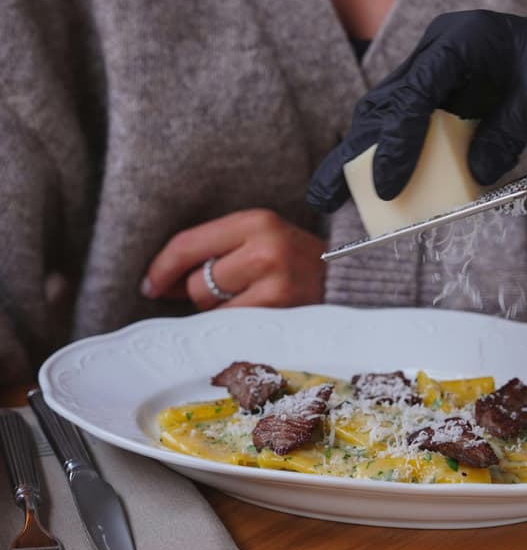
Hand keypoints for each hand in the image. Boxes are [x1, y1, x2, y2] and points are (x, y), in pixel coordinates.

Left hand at [142, 209, 325, 309]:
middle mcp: (265, 249)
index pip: (188, 244)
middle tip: (230, 293)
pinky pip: (232, 326)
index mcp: (257, 221)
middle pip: (196, 282)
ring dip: (220, 311)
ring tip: (253, 301)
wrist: (353, 282)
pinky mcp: (280, 313)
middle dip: (202, 293)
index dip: (162, 268)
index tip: (150, 284)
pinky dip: (234, 327)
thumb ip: (218, 250)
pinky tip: (256, 317)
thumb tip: (160, 284)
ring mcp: (274, 284)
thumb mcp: (263, 239)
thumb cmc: (299, 262)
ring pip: (212, 308)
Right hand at [307, 0, 526, 211]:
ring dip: (361, 159)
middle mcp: (439, 53)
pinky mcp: (441, 95)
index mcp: (461, 43)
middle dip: (353, 154)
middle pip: (382, 105)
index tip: (386, 188)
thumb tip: (472, 174)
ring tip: (333, 197)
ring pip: (385, 116)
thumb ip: (506, 133)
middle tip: (325, 196)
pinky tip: (377, 186)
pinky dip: (391, 157)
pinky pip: (407, 126)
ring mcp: (436, 73)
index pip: (413, 93)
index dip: (394, 143)